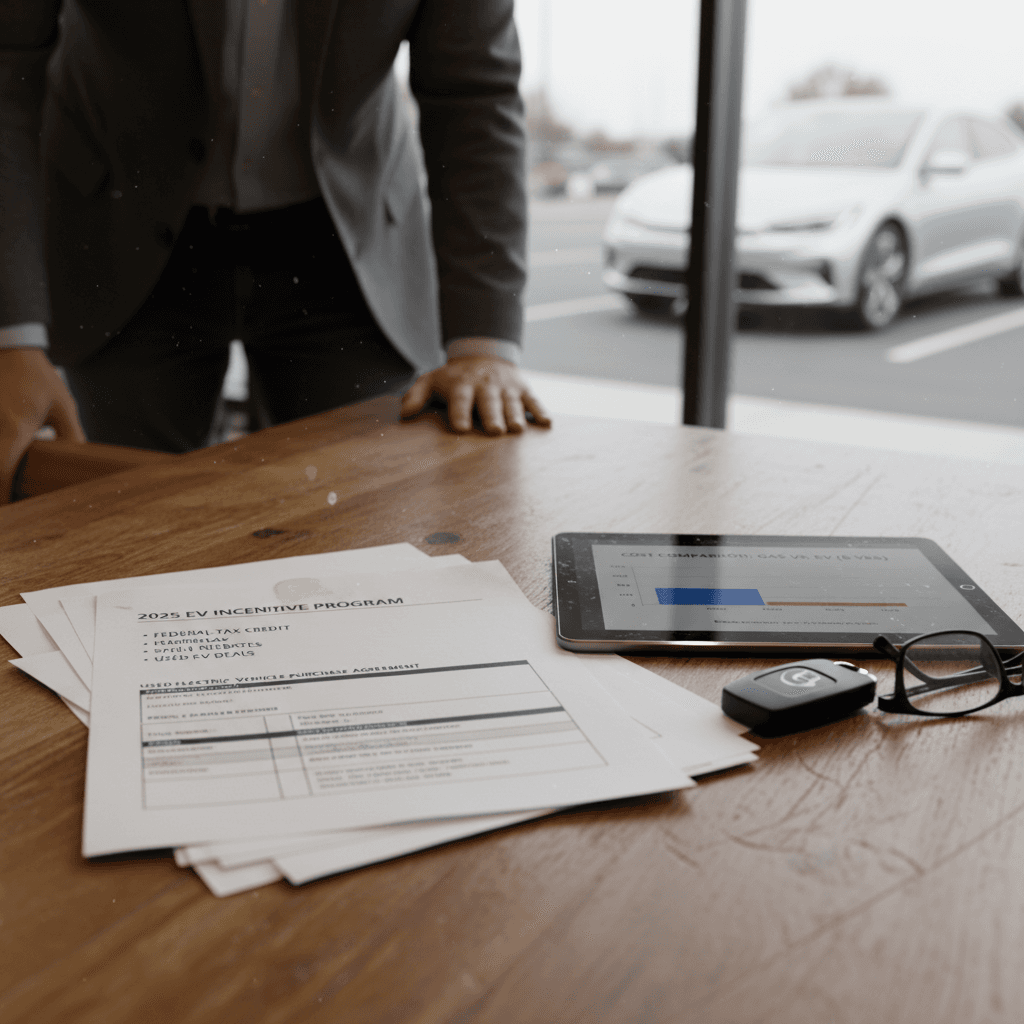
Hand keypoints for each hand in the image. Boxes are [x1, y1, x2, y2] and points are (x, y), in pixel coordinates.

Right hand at [0, 349, 85, 503]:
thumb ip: (71, 437)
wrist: (9, 348)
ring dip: (3, 471)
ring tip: (13, 485)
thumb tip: (78, 462)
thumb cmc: (36, 376)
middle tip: (16, 505)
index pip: (2, 476)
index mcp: (12, 432)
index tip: (13, 515)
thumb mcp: (62, 407)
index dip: (5, 500)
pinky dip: (0, 456)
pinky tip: (9, 464)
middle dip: (2, 490)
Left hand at [401, 354, 550, 434]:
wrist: (483, 354)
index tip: (460, 428)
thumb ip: (416, 396)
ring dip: (515, 415)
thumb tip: (403, 414)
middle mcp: (485, 386)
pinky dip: (540, 410)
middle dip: (492, 416)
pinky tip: (546, 423)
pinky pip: (533, 399)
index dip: (460, 413)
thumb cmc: (454, 377)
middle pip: (489, 402)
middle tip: (495, 431)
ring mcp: (506, 387)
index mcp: (462, 386)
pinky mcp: (523, 388)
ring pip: (512, 402)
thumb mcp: (431, 381)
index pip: (460, 400)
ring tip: (517, 430)